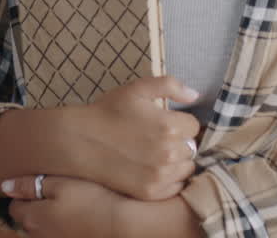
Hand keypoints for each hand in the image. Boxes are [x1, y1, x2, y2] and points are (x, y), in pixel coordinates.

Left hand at [3, 174, 125, 237]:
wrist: (120, 225)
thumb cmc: (91, 199)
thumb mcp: (59, 184)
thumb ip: (29, 185)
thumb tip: (5, 186)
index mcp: (31, 217)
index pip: (14, 206)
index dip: (23, 193)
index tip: (36, 185)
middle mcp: (37, 236)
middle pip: (26, 220)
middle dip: (34, 208)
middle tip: (53, 193)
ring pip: (41, 230)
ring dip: (47, 219)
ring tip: (66, 206)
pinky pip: (56, 235)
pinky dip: (60, 228)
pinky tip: (75, 219)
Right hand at [69, 75, 202, 201]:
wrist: (81, 141)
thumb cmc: (108, 112)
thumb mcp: (137, 89)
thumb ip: (170, 85)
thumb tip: (195, 95)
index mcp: (169, 126)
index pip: (194, 126)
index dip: (180, 122)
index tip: (165, 122)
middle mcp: (169, 153)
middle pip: (192, 148)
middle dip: (179, 141)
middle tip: (158, 138)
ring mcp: (160, 175)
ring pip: (186, 168)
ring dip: (177, 161)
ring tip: (155, 153)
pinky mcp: (151, 192)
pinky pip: (175, 187)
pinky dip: (169, 179)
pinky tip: (152, 169)